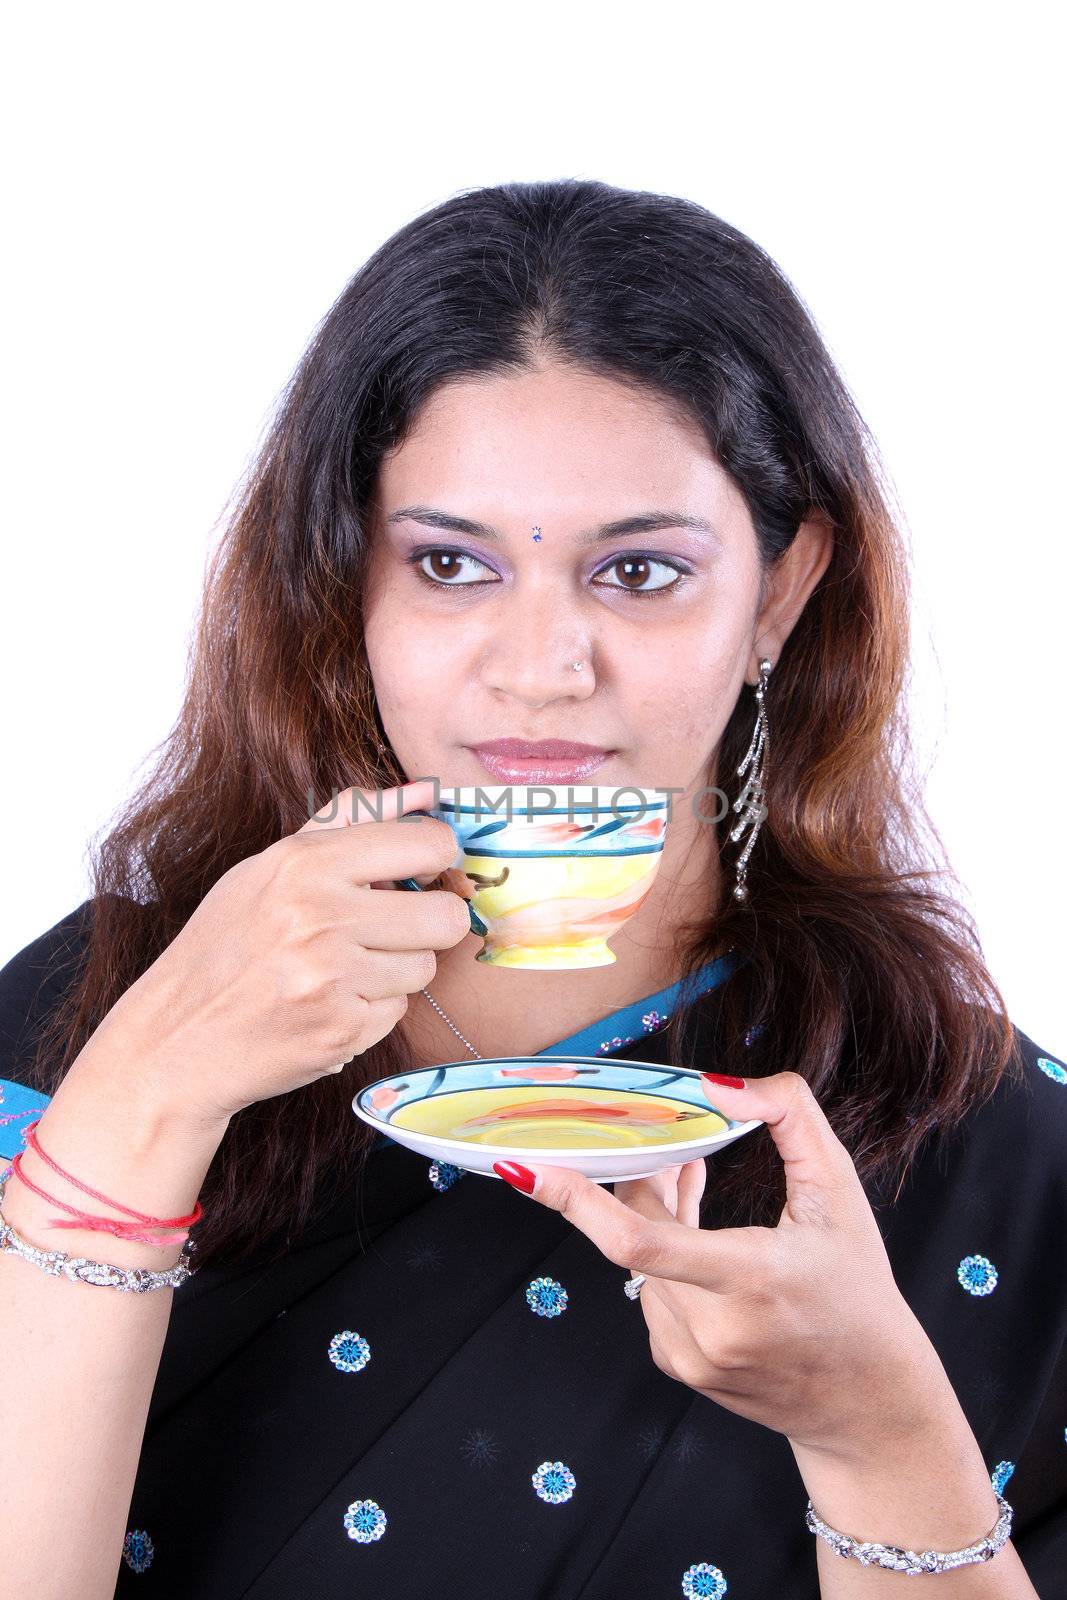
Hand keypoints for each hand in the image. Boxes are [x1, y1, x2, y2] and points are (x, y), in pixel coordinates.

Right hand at [90, 779, 471, 1127]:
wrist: (175, 1039)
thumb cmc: (225, 946)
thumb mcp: (270, 867)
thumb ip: (351, 820)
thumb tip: (426, 791)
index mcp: (304, 863)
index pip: (430, 844)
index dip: (438, 860)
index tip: (421, 872)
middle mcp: (321, 916)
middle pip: (446, 915)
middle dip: (430, 922)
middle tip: (394, 927)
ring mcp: (332, 978)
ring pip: (425, 966)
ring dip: (396, 969)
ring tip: (344, 969)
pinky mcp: (342, 1031)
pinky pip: (399, 1010)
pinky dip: (371, 1009)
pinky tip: (328, 1003)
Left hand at [493, 1070, 947, 1461]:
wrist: (869, 1400)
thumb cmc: (856, 1288)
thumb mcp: (840, 1192)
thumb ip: (791, 1117)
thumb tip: (719, 1084)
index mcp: (749, 1280)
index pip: (640, 1242)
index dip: (577, 1201)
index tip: (529, 1170)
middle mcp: (711, 1327)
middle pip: (637, 1234)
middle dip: (645, 1182)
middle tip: (676, 1151)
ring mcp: (690, 1356)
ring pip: (640, 1261)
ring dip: (657, 1220)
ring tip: (697, 1190)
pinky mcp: (680, 1368)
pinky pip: (650, 1293)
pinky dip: (664, 1261)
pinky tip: (701, 1246)